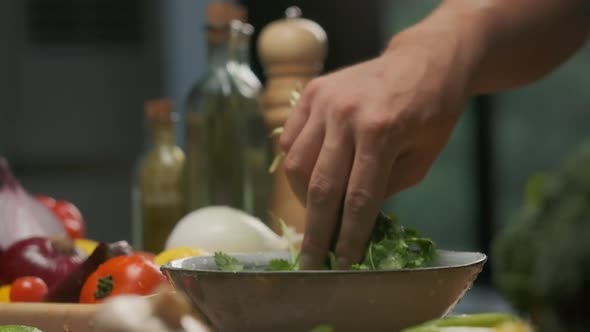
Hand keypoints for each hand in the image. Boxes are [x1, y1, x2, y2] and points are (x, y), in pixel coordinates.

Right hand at [279, 28, 472, 269]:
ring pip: (296, 165)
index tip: (342, 265)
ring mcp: (324, 101)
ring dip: (302, 199)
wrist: (424, 60)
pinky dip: (296, 166)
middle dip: (316, 230)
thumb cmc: (432, 113)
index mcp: (382, 132)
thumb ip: (384, 189)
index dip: (348, 237)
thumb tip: (351, 221)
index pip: (358, 199)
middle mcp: (346, 115)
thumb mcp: (422, 159)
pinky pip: (290, 139)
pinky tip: (310, 177)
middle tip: (312, 260)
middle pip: (320, 187)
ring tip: (316, 213)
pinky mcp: (312, 93)